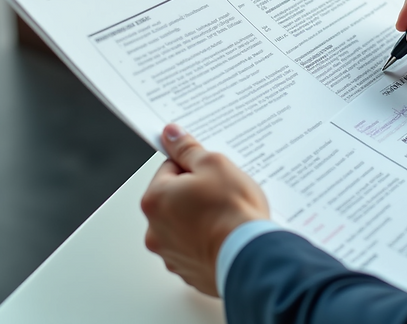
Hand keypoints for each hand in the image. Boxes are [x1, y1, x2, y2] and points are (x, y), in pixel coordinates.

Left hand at [141, 124, 269, 295]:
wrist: (251, 256)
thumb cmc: (232, 212)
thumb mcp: (214, 165)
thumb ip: (188, 149)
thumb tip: (172, 135)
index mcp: (155, 199)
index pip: (169, 169)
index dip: (194, 167)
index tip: (211, 171)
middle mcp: (155, 230)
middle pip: (174, 199)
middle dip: (195, 194)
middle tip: (222, 193)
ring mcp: (171, 253)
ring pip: (184, 225)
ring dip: (200, 219)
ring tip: (227, 216)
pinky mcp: (188, 271)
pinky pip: (195, 248)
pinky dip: (207, 242)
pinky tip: (226, 236)